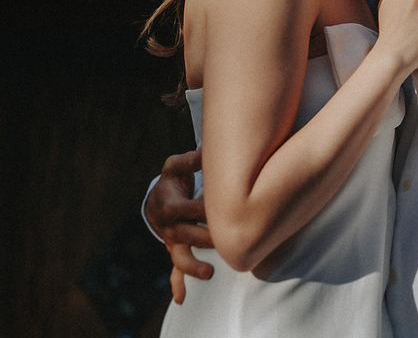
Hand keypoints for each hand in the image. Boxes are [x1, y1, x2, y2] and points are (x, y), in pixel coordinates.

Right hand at [146, 149, 213, 302]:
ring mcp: (174, 242)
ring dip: (193, 267)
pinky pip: (175, 270)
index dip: (203, 209)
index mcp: (170, 206)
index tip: (221, 208)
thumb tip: (203, 152)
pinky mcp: (177, 250)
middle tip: (225, 242)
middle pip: (188, 236)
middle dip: (205, 239)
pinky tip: (182, 298)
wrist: (158, 199)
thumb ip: (188, 160)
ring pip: (180, 257)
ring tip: (209, 273)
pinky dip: (177, 285)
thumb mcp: (175, 166)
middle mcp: (171, 227)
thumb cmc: (172, 180)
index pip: (188, 210)